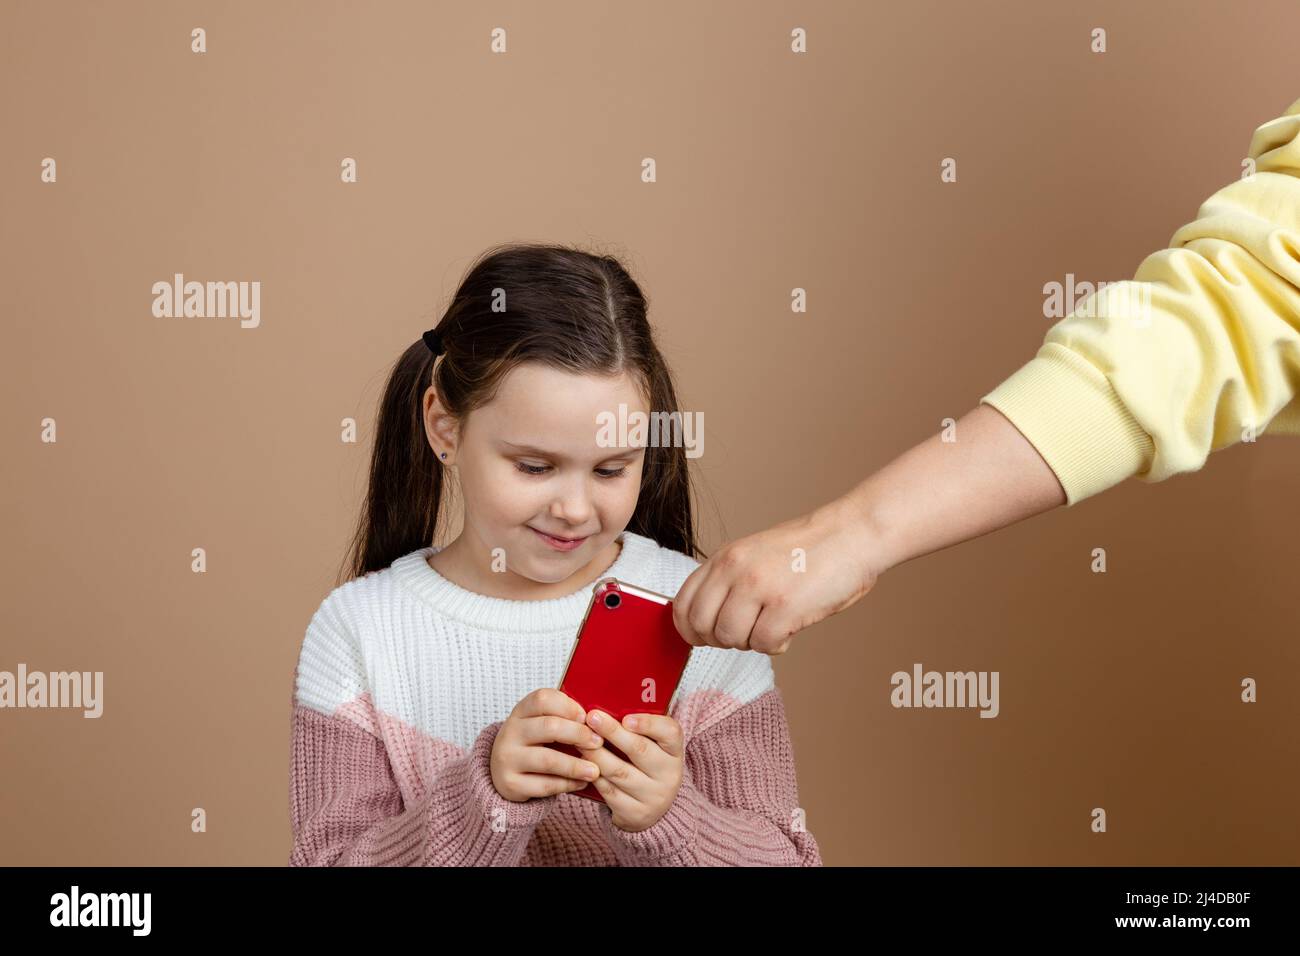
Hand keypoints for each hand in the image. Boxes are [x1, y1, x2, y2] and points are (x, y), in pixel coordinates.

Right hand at [490, 688, 605, 801]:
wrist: (504, 771)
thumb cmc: (533, 743)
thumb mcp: (540, 724)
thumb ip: (563, 718)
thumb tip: (597, 722)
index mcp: (521, 711)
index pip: (543, 699)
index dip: (568, 706)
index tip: (586, 717)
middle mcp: (511, 732)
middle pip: (549, 727)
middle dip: (578, 734)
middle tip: (598, 742)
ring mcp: (508, 758)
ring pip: (548, 759)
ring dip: (576, 765)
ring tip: (595, 770)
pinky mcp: (510, 783)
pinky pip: (545, 784)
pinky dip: (567, 784)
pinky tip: (581, 783)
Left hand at [581, 709, 683, 831]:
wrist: (654, 809)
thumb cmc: (647, 766)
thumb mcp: (654, 747)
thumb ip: (638, 729)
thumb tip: (608, 705)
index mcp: (675, 751)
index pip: (670, 733)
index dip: (649, 724)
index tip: (627, 718)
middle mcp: (669, 774)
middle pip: (639, 750)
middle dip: (613, 732)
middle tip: (592, 718)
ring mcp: (653, 796)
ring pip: (619, 772)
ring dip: (596, 754)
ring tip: (580, 740)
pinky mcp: (635, 813)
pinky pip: (609, 792)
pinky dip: (594, 775)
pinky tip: (582, 764)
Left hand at [672, 500, 878, 654]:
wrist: (852, 535)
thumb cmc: (808, 550)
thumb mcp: (754, 554)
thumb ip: (729, 580)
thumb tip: (706, 621)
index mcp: (725, 557)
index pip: (683, 604)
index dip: (690, 629)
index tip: (705, 637)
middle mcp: (735, 570)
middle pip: (701, 626)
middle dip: (719, 640)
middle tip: (745, 633)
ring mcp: (759, 587)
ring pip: (729, 638)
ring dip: (750, 641)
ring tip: (773, 624)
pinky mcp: (785, 606)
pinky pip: (763, 645)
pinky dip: (777, 644)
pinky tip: (790, 627)